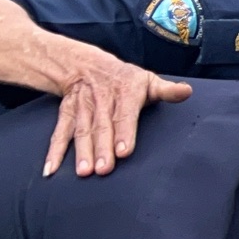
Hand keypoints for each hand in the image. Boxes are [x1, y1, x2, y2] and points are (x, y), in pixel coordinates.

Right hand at [46, 52, 190, 177]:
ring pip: (81, 131)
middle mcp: (101, 100)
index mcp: (124, 92)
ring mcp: (82, 108)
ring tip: (83, 172)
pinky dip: (54, 151)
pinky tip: (51, 170)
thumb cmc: (126, 80)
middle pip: (101, 126)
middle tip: (104, 169)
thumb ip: (167, 90)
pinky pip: (59, 132)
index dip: (124, 132)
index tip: (123, 151)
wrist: (87, 66)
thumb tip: (187, 92)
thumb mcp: (148, 80)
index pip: (124, 114)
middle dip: (101, 148)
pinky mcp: (67, 113)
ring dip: (81, 152)